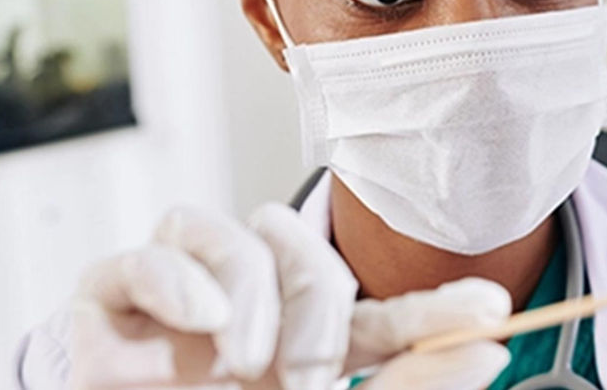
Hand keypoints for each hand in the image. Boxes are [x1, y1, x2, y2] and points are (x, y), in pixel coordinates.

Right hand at [69, 203, 510, 389]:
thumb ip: (404, 389)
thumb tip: (489, 352)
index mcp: (299, 355)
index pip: (379, 319)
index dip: (435, 309)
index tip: (493, 311)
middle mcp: (250, 317)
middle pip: (306, 250)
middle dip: (318, 302)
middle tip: (306, 371)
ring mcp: (183, 302)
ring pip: (238, 233)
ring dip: (253, 291)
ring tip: (244, 361)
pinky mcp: (112, 298)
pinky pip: (153, 249)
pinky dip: (181, 278)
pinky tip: (201, 324)